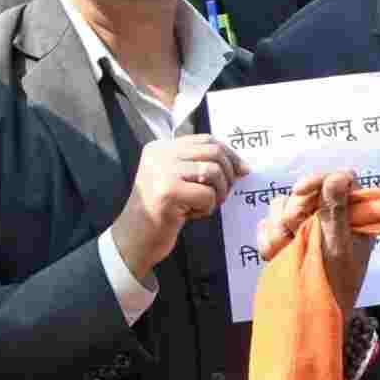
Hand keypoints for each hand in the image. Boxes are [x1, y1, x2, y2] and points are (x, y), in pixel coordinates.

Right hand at [109, 135, 247, 278]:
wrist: (135, 239)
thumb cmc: (164, 211)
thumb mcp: (180, 180)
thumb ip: (204, 166)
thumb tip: (243, 167)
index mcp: (160, 147)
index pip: (207, 140)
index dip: (230, 155)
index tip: (242, 171)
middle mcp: (159, 154)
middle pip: (214, 153)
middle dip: (228, 175)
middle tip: (223, 194)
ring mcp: (161, 171)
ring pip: (214, 172)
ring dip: (218, 193)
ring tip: (203, 206)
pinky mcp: (167, 192)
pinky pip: (208, 195)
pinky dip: (207, 208)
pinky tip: (190, 215)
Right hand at [258, 170, 375, 313]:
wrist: (312, 314)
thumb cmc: (336, 283)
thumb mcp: (340, 247)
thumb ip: (337, 212)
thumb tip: (337, 176)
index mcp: (352, 214)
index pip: (338, 179)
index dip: (318, 180)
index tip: (301, 191)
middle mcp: (328, 215)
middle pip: (303, 192)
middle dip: (294, 212)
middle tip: (295, 232)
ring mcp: (304, 226)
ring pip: (280, 206)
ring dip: (279, 229)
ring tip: (286, 250)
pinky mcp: (285, 237)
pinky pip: (266, 225)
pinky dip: (268, 241)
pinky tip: (275, 256)